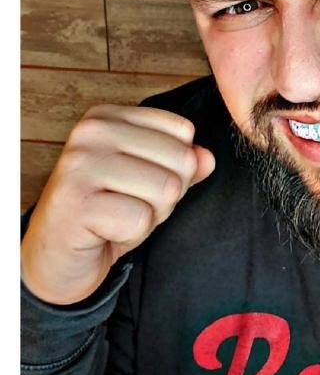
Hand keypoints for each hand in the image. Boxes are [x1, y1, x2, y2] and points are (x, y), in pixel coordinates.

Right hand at [21, 105, 215, 304]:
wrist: (57, 258)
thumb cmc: (106, 212)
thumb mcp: (150, 181)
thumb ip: (182, 165)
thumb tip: (208, 158)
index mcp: (109, 116)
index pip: (183, 131)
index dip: (175, 167)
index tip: (140, 181)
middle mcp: (92, 132)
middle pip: (181, 160)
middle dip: (167, 195)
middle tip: (129, 204)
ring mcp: (79, 164)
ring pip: (166, 189)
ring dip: (151, 215)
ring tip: (118, 217)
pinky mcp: (75, 202)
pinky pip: (141, 219)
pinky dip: (132, 234)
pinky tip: (106, 232)